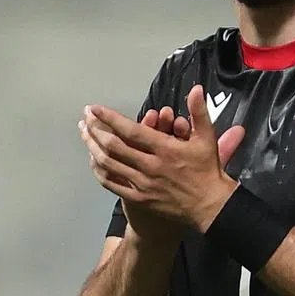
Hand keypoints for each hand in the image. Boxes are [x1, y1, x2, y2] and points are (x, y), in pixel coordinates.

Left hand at [80, 85, 244, 231]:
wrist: (210, 206)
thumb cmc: (207, 170)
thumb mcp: (207, 138)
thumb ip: (198, 112)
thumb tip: (196, 89)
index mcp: (165, 149)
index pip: (130, 130)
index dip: (110, 118)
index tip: (95, 108)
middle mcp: (150, 165)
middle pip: (113, 146)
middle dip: (95, 129)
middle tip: (85, 118)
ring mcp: (142, 183)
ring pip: (110, 164)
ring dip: (93, 148)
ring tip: (84, 134)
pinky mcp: (139, 198)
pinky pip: (113, 184)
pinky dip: (100, 171)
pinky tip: (94, 161)